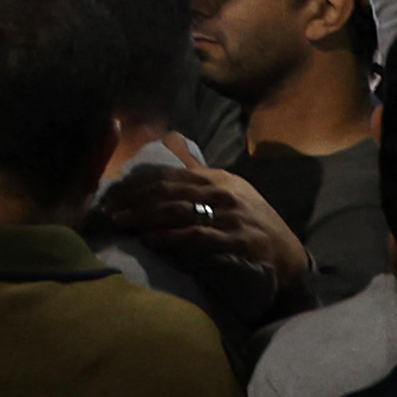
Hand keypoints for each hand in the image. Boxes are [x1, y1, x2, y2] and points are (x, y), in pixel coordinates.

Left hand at [92, 163, 311, 313]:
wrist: (288, 253)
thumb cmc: (253, 221)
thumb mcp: (228, 190)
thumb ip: (198, 172)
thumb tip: (170, 142)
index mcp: (217, 178)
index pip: (170, 175)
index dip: (138, 184)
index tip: (114, 194)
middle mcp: (222, 192)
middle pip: (168, 192)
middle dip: (134, 201)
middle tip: (108, 212)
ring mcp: (229, 215)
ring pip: (178, 211)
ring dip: (145, 217)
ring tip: (122, 224)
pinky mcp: (235, 239)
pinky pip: (197, 236)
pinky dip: (170, 237)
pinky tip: (151, 240)